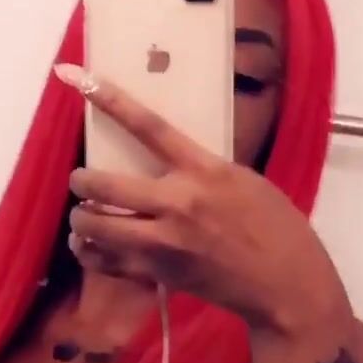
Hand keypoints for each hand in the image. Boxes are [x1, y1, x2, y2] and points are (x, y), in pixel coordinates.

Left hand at [61, 68, 346, 336]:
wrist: (283, 284)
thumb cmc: (274, 225)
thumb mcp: (242, 180)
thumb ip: (200, 169)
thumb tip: (167, 160)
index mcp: (203, 171)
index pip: (149, 127)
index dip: (110, 100)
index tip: (79, 79)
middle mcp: (177, 203)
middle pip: (103, 186)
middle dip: (80, 181)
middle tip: (80, 181)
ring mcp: (163, 243)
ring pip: (95, 227)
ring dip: (80, 219)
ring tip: (82, 216)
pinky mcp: (157, 274)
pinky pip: (105, 262)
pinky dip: (89, 253)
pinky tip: (88, 247)